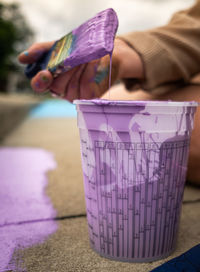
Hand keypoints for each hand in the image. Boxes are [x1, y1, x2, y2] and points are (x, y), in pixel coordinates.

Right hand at [18, 38, 143, 101]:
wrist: (103, 53)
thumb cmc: (79, 52)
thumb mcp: (58, 48)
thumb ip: (40, 51)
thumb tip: (22, 59)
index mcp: (51, 81)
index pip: (40, 86)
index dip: (40, 82)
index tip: (46, 73)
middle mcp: (62, 91)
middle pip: (57, 86)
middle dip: (65, 69)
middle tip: (73, 56)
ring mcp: (76, 95)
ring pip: (72, 85)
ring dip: (78, 68)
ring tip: (85, 55)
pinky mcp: (90, 96)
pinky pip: (86, 86)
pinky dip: (89, 71)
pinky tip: (93, 61)